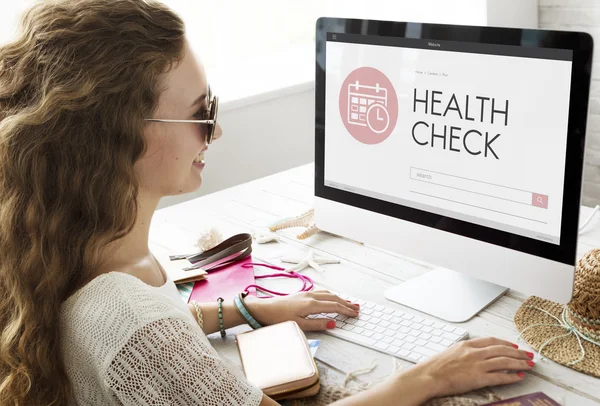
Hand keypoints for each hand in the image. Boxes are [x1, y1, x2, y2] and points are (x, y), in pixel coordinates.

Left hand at [244, 290, 359, 330]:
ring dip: (340, 298)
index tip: (355, 314)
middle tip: (357, 308)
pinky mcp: (302, 294)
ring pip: (328, 294)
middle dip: (346, 303)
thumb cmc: (279, 318)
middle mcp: (311, 296)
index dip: (346, 310)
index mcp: (311, 304)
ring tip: (349, 303)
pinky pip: (321, 292)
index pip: (334, 306)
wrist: (264, 309)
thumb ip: (318, 324)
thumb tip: (333, 323)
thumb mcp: (299, 325)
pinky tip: (332, 297)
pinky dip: (331, 295)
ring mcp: (306, 293)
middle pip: (334, 298)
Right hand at [411, 337, 534, 397]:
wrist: (429, 376)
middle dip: (518, 353)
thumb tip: (474, 353)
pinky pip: (500, 377)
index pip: (492, 341)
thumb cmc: (435, 366)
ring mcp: (478, 365)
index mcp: (467, 345)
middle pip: (502, 350)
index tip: (514, 346)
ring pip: (505, 362)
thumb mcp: (451, 352)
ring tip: (529, 365)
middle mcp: (475, 353)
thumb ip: (464, 351)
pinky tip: (520, 377)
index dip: (506, 343)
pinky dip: (512, 377)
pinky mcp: (479, 378)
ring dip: (520, 363)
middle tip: (529, 355)